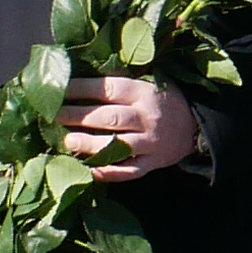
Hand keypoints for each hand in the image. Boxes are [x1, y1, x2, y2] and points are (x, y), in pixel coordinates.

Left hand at [63, 75, 196, 179]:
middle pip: (109, 117)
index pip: (108, 88)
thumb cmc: (163, 100)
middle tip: (54, 116)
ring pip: (117, 145)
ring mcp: (150, 142)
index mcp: (143, 92)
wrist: (197, 125)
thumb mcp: (147, 83)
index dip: (81, 89)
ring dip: (90, 145)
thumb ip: (120, 83)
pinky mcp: (153, 163)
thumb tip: (79, 79)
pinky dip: (109, 173)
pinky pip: (129, 171)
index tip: (58, 90)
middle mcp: (146, 117)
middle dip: (78, 116)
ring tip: (68, 142)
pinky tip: (89, 171)